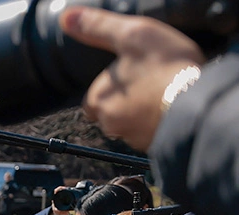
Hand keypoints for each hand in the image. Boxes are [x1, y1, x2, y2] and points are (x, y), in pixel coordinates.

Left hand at [60, 6, 205, 150]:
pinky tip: (171, 108)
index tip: (125, 76)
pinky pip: (151, 134)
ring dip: (141, 113)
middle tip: (147, 84)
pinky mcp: (155, 145)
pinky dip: (158, 123)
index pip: (91, 100)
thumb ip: (98, 27)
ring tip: (161, 94)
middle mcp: (111, 123)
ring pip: (131, 125)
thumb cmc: (166, 68)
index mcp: (99, 99)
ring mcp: (134, 137)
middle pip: (110, 113)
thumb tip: (67, 17)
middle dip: (124, 102)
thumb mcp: (131, 35)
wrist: (198, 103)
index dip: (107, 87)